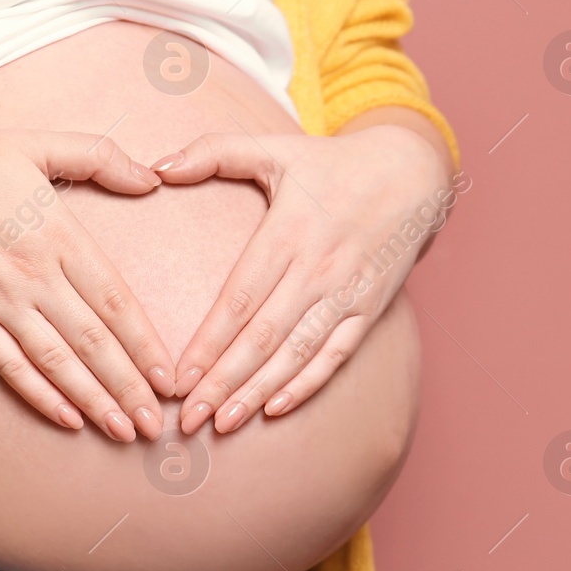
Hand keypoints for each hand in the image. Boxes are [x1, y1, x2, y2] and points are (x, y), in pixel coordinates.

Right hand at [0, 128, 176, 441]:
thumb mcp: (37, 144)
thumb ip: (99, 156)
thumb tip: (152, 176)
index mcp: (60, 235)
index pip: (116, 301)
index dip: (146, 343)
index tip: (170, 376)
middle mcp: (35, 275)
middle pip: (93, 341)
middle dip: (129, 387)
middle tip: (158, 425)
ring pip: (57, 362)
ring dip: (94, 401)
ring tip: (124, 431)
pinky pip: (9, 366)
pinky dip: (40, 395)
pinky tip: (67, 420)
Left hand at [151, 124, 454, 434]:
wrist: (413, 172)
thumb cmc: (333, 163)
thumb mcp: (275, 148)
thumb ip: (213, 152)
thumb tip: (157, 166)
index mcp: (289, 231)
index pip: (240, 298)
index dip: (208, 342)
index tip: (178, 377)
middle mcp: (318, 267)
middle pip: (263, 337)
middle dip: (222, 382)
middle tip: (188, 419)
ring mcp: (347, 292)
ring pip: (297, 353)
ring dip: (259, 391)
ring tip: (224, 423)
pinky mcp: (371, 307)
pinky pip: (336, 353)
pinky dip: (308, 383)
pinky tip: (276, 408)